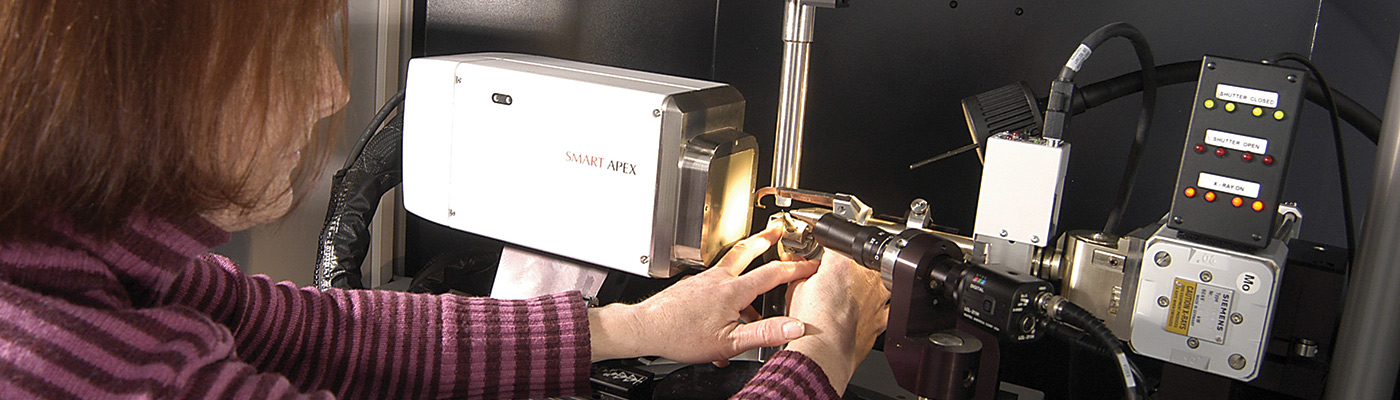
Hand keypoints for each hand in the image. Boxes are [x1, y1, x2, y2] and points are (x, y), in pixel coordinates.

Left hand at [589, 223, 818, 362]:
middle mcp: (718, 279)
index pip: (772, 274)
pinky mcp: (690, 286)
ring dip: (745, 268)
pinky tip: (724, 310)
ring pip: (730, 269)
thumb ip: (766, 334)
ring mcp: (702, 280)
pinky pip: (714, 283)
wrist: (645, 329)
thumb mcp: (730, 342)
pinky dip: (725, 290)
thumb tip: (795, 327)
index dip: (795, 269)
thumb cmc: (681, 335)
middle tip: (776, 230)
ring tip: (755, 286)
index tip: (810, 264)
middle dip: (765, 240)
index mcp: (732, 291)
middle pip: (746, 252)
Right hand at [783, 250, 890, 394]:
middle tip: (830, 279)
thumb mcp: (795, 288)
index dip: (825, 246)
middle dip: (847, 265)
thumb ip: (800, 270)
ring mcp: (878, 295)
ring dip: (867, 282)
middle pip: (860, 259)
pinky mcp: (884, 316)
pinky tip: (867, 309)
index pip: (836, 242)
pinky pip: (888, 304)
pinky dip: (880, 305)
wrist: (823, 354)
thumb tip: (798, 264)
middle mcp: (865, 274)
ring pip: (880, 278)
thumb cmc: (810, 325)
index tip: (820, 254)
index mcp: (842, 261)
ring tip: (848, 294)